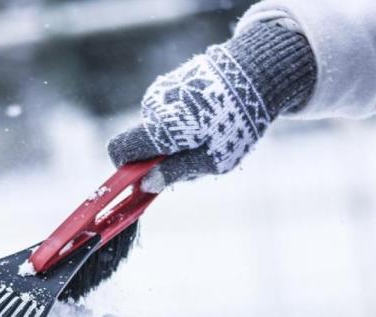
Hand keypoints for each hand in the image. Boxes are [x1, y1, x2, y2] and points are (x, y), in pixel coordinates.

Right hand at [108, 21, 315, 191]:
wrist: (255, 74)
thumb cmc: (236, 124)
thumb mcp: (212, 160)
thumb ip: (175, 172)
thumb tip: (146, 184)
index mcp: (160, 128)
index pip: (119, 150)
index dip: (126, 168)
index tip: (145, 177)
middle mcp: (153, 107)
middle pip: (143, 142)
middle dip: (161, 156)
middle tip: (196, 157)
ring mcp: (161, 91)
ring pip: (157, 127)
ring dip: (176, 137)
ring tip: (209, 133)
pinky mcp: (171, 81)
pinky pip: (167, 111)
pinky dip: (183, 120)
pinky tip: (209, 116)